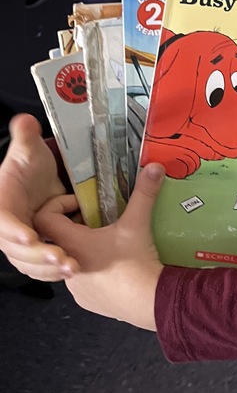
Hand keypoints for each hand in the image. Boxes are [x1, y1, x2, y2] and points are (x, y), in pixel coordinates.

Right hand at [0, 114, 73, 281]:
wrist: (36, 183)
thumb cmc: (28, 168)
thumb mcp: (27, 151)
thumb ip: (25, 139)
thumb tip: (23, 120)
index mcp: (2, 205)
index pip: (2, 220)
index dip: (12, 230)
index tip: (28, 236)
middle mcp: (8, 228)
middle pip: (17, 249)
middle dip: (37, 255)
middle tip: (60, 257)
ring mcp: (21, 242)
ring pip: (29, 263)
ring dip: (49, 269)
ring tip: (72, 267)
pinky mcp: (35, 250)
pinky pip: (40, 267)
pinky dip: (54, 272)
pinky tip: (73, 270)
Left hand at [34, 163, 166, 329]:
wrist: (148, 302)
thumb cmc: (135, 263)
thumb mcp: (138, 223)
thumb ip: (143, 193)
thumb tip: (154, 167)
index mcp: (71, 243)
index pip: (45, 217)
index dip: (59, 205)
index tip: (81, 203)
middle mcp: (66, 265)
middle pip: (60, 238)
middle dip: (78, 225)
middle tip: (100, 219)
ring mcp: (75, 287)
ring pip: (71, 260)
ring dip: (86, 248)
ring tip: (111, 242)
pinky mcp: (87, 301)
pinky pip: (83, 280)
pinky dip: (95, 270)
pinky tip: (116, 266)